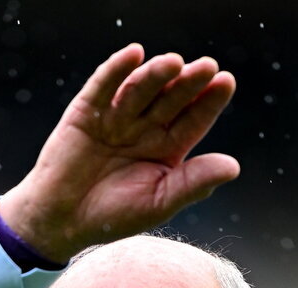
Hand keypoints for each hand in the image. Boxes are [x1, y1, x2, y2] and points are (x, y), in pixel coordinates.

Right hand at [0, 44, 238, 262]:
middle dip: (188, 83)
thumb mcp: (159, 203)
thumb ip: (193, 183)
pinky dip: (117, 69)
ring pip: (140, 89)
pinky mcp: (86, 111)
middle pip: (171, 99)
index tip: (226, 82)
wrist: (63, 222)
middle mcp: (144, 128)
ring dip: (157, 74)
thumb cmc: (112, 217)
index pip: (192, 120)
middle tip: (207, 67)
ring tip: (174, 64)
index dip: (208, 102)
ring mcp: (116, 117)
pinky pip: (103, 85)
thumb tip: (234, 167)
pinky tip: (134, 55)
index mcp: (166, 149)